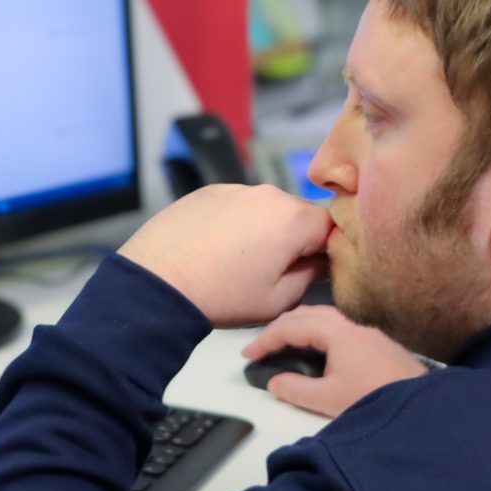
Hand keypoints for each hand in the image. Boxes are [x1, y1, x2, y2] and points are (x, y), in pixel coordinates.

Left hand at [117, 185, 331, 327]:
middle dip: (293, 238)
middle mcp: (267, 195)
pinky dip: (232, 224)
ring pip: (265, 209)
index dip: (326, 250)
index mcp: (293, 219)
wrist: (158, 284)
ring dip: (261, 230)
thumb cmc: (218, 296)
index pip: (332, 227)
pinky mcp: (207, 192)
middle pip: (298, 214)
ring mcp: (235, 189)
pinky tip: (216, 250)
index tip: (312, 268)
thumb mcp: (279, 300)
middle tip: (270, 271)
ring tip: (236, 262)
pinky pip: (235, 205)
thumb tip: (318, 262)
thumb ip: (311, 275)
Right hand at [241, 305, 428, 417]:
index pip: (290, 327)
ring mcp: (364, 327)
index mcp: (335, 330)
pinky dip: (315, 330)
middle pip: (305, 314)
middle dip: (279, 328)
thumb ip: (295, 389)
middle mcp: (349, 321)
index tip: (247, 355)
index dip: (265, 340)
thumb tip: (274, 382)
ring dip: (298, 326)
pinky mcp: (373, 338)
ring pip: (321, 317)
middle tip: (260, 347)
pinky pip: (335, 324)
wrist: (418, 404)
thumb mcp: (327, 399)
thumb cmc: (372, 398)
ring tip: (282, 344)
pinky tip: (314, 347)